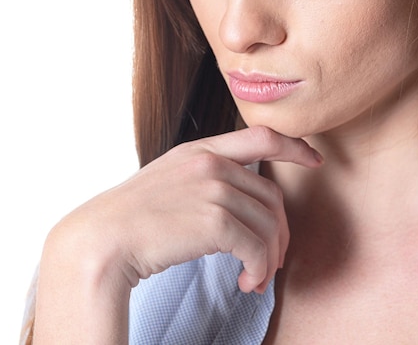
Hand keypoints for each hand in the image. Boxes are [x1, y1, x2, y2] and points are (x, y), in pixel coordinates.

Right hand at [34, 126, 321, 342]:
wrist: (103, 238)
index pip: (261, 135)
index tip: (314, 159)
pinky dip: (258, 268)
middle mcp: (210, 163)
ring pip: (268, 223)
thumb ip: (204, 177)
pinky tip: (246, 281)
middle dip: (279, 231)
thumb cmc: (134, 216)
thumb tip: (240, 198)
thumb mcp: (169, 179)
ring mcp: (212, 189)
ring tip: (255, 277)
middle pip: (272, 194)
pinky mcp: (213, 220)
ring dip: (269, 257)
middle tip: (270, 259)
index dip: (294, 145)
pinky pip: (256, 246)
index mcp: (200, 150)